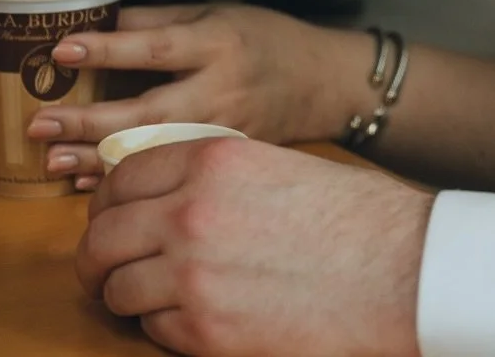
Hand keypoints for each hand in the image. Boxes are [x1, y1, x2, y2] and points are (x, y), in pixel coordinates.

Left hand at [27, 4, 370, 187]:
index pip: (157, 48)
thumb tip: (102, 22)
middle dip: (89, 121)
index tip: (63, 50)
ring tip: (51, 161)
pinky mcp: (220, 160)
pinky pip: (167, 173)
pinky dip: (127, 180)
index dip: (109, 50)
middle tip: (40, 123)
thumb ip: (160, 19)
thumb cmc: (264, 38)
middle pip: (147, 112)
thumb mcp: (218, 13)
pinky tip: (88, 183)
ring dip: (97, 158)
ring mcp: (221, 132)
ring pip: (152, 152)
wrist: (319, 82)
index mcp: (218, 43)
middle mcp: (219, 90)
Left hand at [77, 136, 429, 356]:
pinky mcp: (205, 333)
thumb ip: (215, 175)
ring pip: (118, 292)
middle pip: (102, 238)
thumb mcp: (276, 166)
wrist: (398, 268)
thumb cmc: (353, 216)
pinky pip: (152, 333)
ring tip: (157, 298)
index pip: (122, 176)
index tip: (110, 218)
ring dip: (131, 296)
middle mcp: (191, 213)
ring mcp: (193, 276)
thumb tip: (165, 196)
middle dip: (96, 258)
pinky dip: (165, 330)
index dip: (108, 202)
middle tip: (105, 270)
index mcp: (212, 160)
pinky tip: (198, 318)